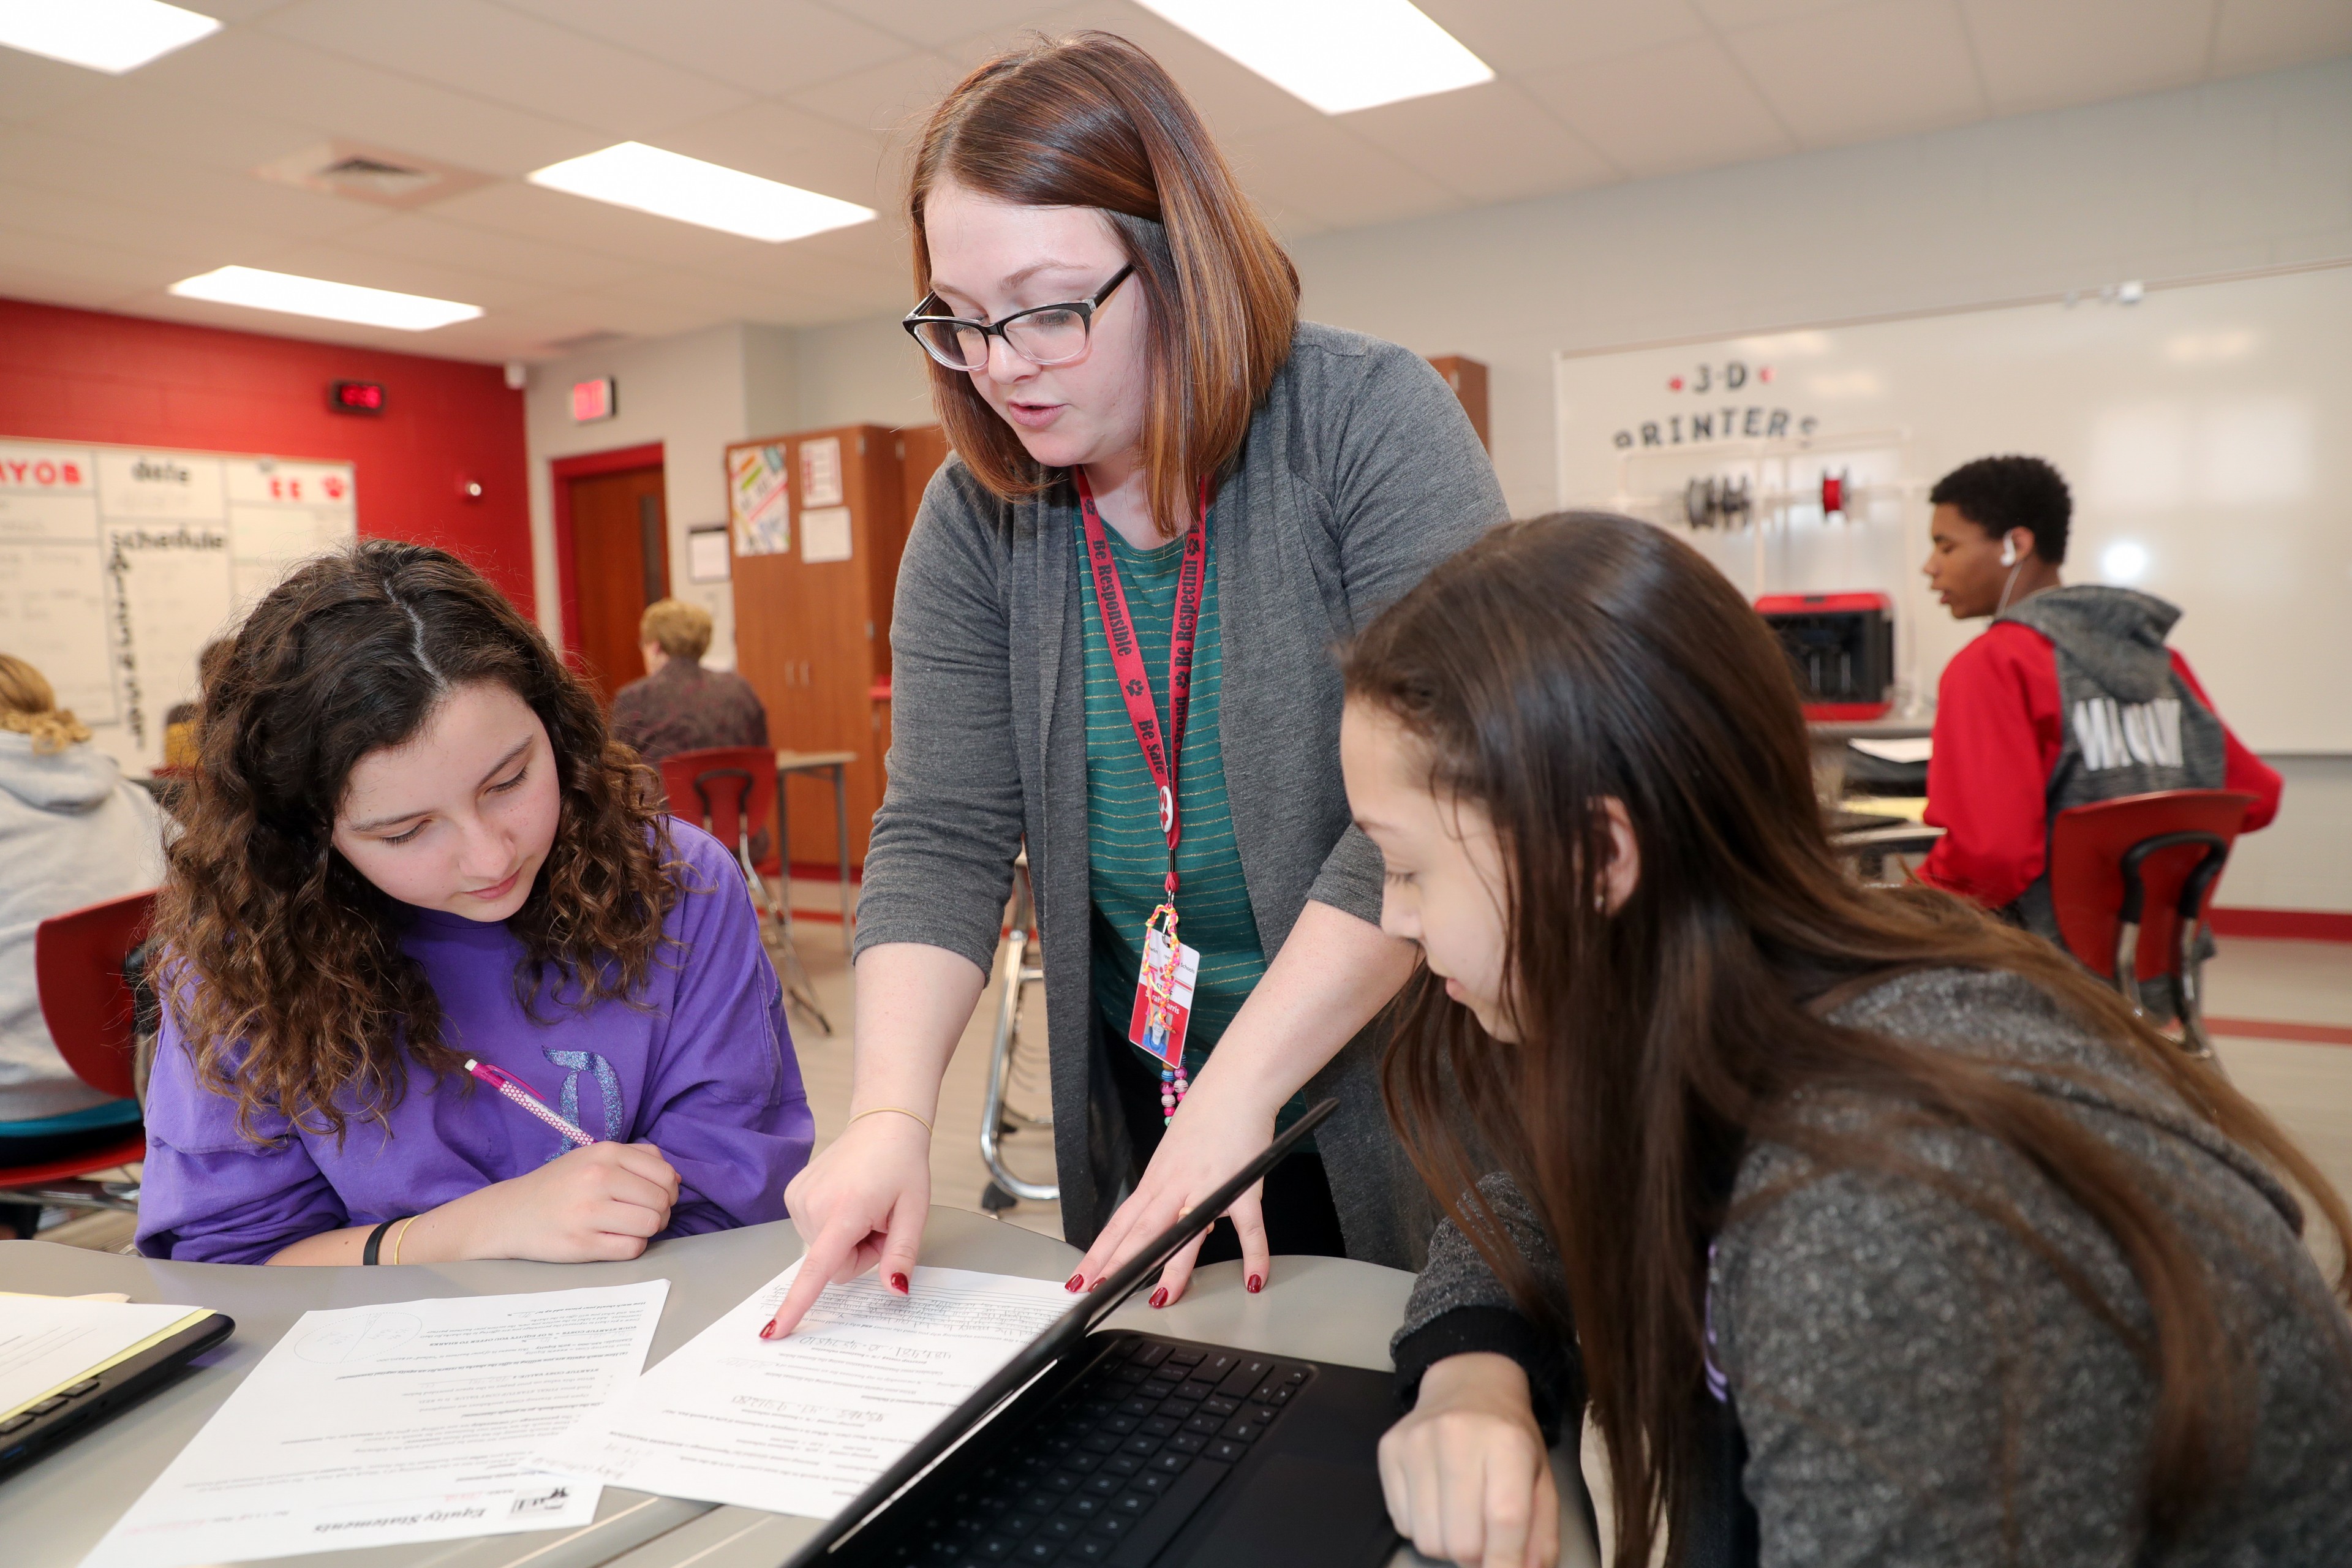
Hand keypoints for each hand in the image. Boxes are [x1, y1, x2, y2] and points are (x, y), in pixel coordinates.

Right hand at [460, 1141, 680, 1262]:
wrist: (511, 1214)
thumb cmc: (559, 1185)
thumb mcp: (593, 1156)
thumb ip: (636, 1157)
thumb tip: (675, 1177)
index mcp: (605, 1153)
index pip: (664, 1174)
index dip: (669, 1190)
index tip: (656, 1197)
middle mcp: (598, 1178)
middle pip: (661, 1201)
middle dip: (661, 1212)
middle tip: (644, 1215)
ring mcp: (589, 1212)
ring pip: (650, 1225)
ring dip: (648, 1231)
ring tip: (631, 1227)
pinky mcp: (582, 1244)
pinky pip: (631, 1248)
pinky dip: (631, 1247)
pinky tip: (616, 1240)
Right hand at [765, 1110, 931, 1336]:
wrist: (882, 1126)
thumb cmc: (902, 1166)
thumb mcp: (914, 1212)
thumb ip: (901, 1255)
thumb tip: (894, 1290)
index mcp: (845, 1211)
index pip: (817, 1268)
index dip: (796, 1304)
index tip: (774, 1331)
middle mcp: (813, 1205)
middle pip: (831, 1265)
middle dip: (858, 1254)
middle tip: (879, 1223)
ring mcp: (797, 1198)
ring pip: (821, 1250)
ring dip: (845, 1238)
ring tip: (865, 1208)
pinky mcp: (792, 1194)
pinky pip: (812, 1232)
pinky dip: (832, 1226)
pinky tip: (848, 1200)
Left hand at [1069, 1095, 1274, 1307]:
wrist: (1236, 1084)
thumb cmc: (1207, 1115)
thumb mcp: (1176, 1155)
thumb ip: (1172, 1191)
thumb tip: (1172, 1222)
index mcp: (1156, 1179)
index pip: (1120, 1223)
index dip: (1100, 1253)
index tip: (1082, 1278)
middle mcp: (1175, 1185)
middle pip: (1141, 1232)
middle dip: (1118, 1265)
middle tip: (1098, 1293)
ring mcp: (1207, 1186)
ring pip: (1184, 1232)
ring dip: (1172, 1267)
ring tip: (1163, 1298)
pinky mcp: (1241, 1186)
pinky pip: (1248, 1227)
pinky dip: (1254, 1254)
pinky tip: (1253, 1278)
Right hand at [1379, 1354, 1558, 1567]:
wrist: (1467, 1385)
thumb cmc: (1509, 1438)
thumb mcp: (1541, 1477)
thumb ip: (1541, 1532)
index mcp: (1507, 1442)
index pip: (1505, 1519)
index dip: (1506, 1563)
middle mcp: (1457, 1436)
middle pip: (1462, 1541)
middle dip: (1477, 1557)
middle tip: (1485, 1539)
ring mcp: (1416, 1442)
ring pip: (1428, 1540)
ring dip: (1448, 1545)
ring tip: (1461, 1518)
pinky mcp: (1388, 1449)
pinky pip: (1402, 1524)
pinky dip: (1423, 1527)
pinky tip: (1436, 1500)